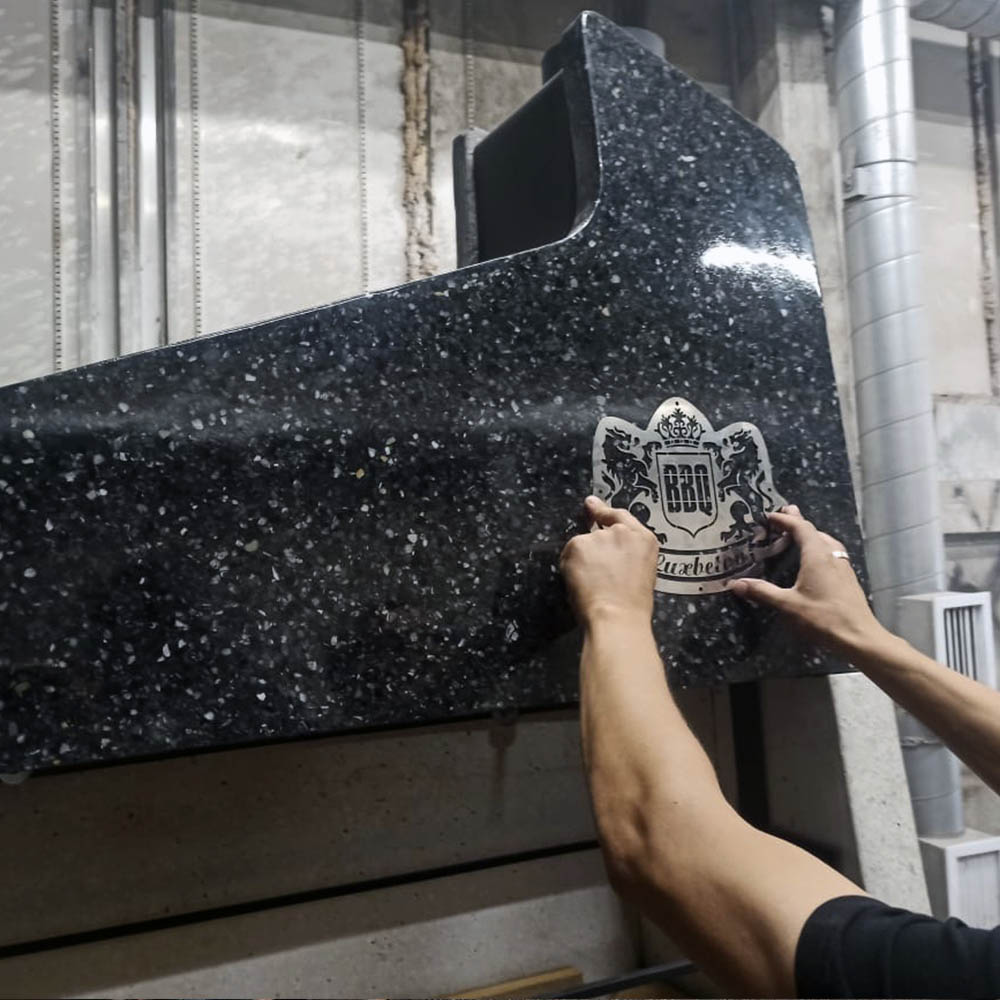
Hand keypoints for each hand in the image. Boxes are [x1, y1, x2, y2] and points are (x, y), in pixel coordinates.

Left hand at [560, 496, 658, 628]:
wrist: (616, 615)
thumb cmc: (632, 605)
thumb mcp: (642, 572)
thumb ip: (628, 555)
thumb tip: (610, 555)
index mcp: (644, 539)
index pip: (621, 516)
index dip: (604, 511)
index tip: (592, 504)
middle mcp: (621, 532)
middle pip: (598, 533)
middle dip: (593, 551)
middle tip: (595, 576)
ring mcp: (598, 536)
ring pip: (582, 546)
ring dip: (582, 561)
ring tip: (593, 585)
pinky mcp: (578, 544)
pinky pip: (569, 555)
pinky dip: (570, 568)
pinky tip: (581, 583)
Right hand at [726, 506, 886, 654]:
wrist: (859, 637)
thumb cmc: (822, 617)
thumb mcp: (787, 605)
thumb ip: (762, 592)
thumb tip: (735, 583)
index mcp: (817, 556)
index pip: (801, 528)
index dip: (785, 519)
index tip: (769, 516)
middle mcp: (832, 556)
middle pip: (815, 531)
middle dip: (799, 522)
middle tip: (786, 513)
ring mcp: (843, 567)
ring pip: (827, 542)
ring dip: (812, 534)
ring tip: (801, 534)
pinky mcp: (848, 579)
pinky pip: (833, 553)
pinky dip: (821, 548)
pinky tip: (818, 560)